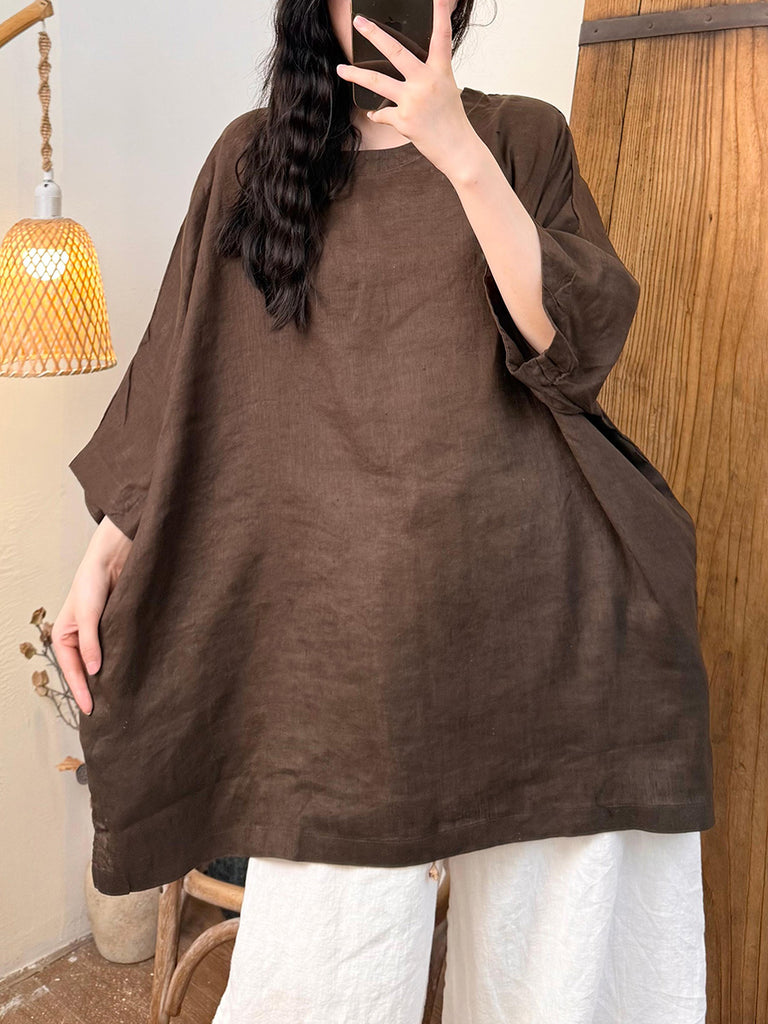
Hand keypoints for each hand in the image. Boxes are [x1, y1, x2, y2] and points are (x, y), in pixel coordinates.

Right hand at [51, 516, 131, 714]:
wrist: (114, 558)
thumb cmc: (92, 581)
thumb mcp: (88, 614)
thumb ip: (90, 643)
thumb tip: (93, 671)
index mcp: (64, 636)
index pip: (72, 671)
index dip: (81, 691)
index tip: (91, 710)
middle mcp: (79, 638)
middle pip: (85, 670)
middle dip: (93, 689)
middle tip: (107, 712)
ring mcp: (97, 635)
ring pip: (101, 662)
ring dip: (108, 678)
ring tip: (119, 699)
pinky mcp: (115, 629)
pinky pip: (115, 651)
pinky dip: (120, 663)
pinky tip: (129, 675)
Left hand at [336, 0, 481, 179]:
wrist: (458, 150)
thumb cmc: (451, 120)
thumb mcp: (446, 89)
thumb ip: (428, 74)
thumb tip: (407, 68)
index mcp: (440, 71)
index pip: (441, 37)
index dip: (440, 14)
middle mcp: (426, 82)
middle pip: (396, 52)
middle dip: (374, 34)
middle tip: (359, 22)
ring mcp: (413, 101)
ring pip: (377, 82)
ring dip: (355, 75)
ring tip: (341, 69)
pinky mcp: (404, 120)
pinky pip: (382, 114)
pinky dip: (377, 115)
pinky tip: (375, 114)